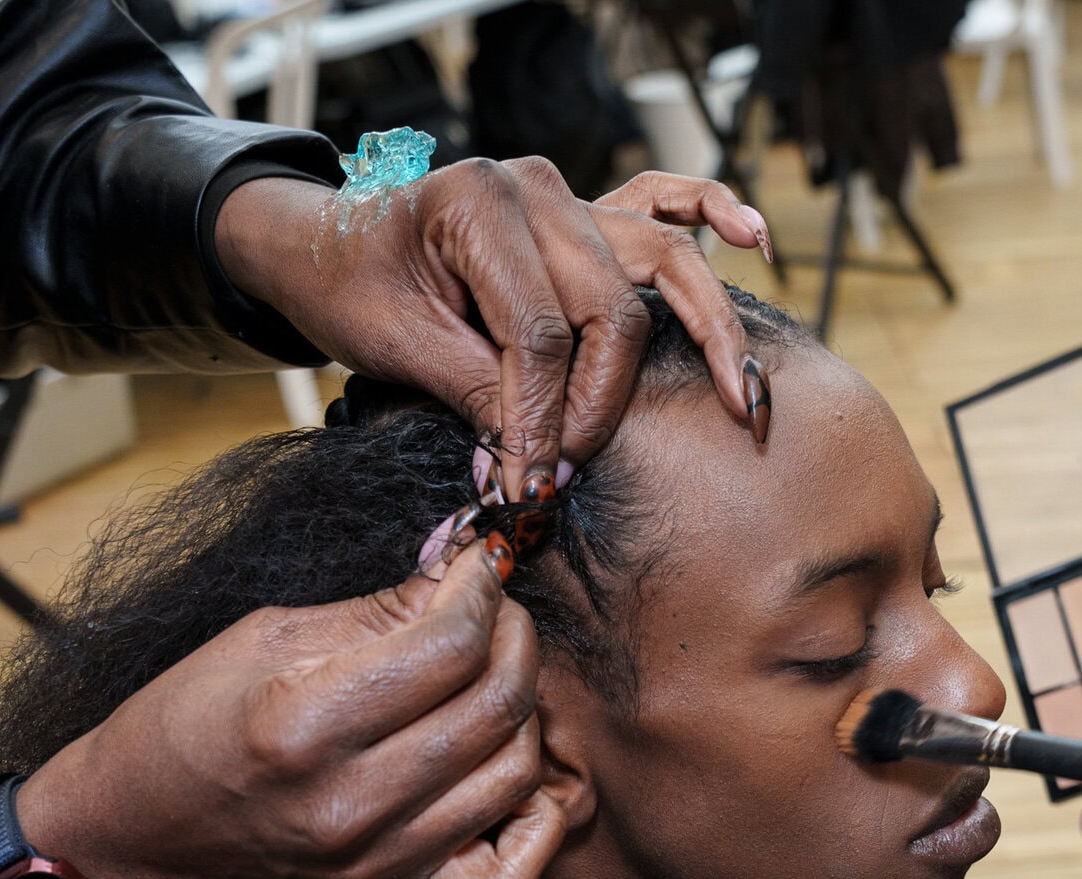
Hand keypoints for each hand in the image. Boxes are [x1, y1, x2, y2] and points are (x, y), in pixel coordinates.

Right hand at [16, 546, 564, 878]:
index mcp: (303, 724)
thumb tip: (464, 573)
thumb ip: (377, 611)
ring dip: (524, 708)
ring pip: (516, 772)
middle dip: (514, 637)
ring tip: (493, 676)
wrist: (141, 825)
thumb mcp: (266, 636)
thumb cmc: (190, 719)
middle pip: (495, 705)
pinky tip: (511, 768)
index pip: (449, 646)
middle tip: (495, 612)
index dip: (482, 590)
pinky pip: (514, 869)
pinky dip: (536, 815)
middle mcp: (348, 801)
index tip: (481, 565)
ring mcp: (379, 858)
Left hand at [216, 161, 770, 491]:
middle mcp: (538, 189)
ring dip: (707, 334)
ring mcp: (569, 194)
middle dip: (599, 404)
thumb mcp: (396, 344)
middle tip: (568, 470)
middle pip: (609, 310)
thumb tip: (533, 466)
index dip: (541, 419)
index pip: (540, 332)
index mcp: (481, 204)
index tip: (532, 484)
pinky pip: (664, 201)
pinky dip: (714, 212)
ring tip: (742, 400)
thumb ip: (475, 396)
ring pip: (660, 266)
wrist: (326, 241)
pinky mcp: (584, 212)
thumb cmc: (351, 284)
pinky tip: (755, 242)